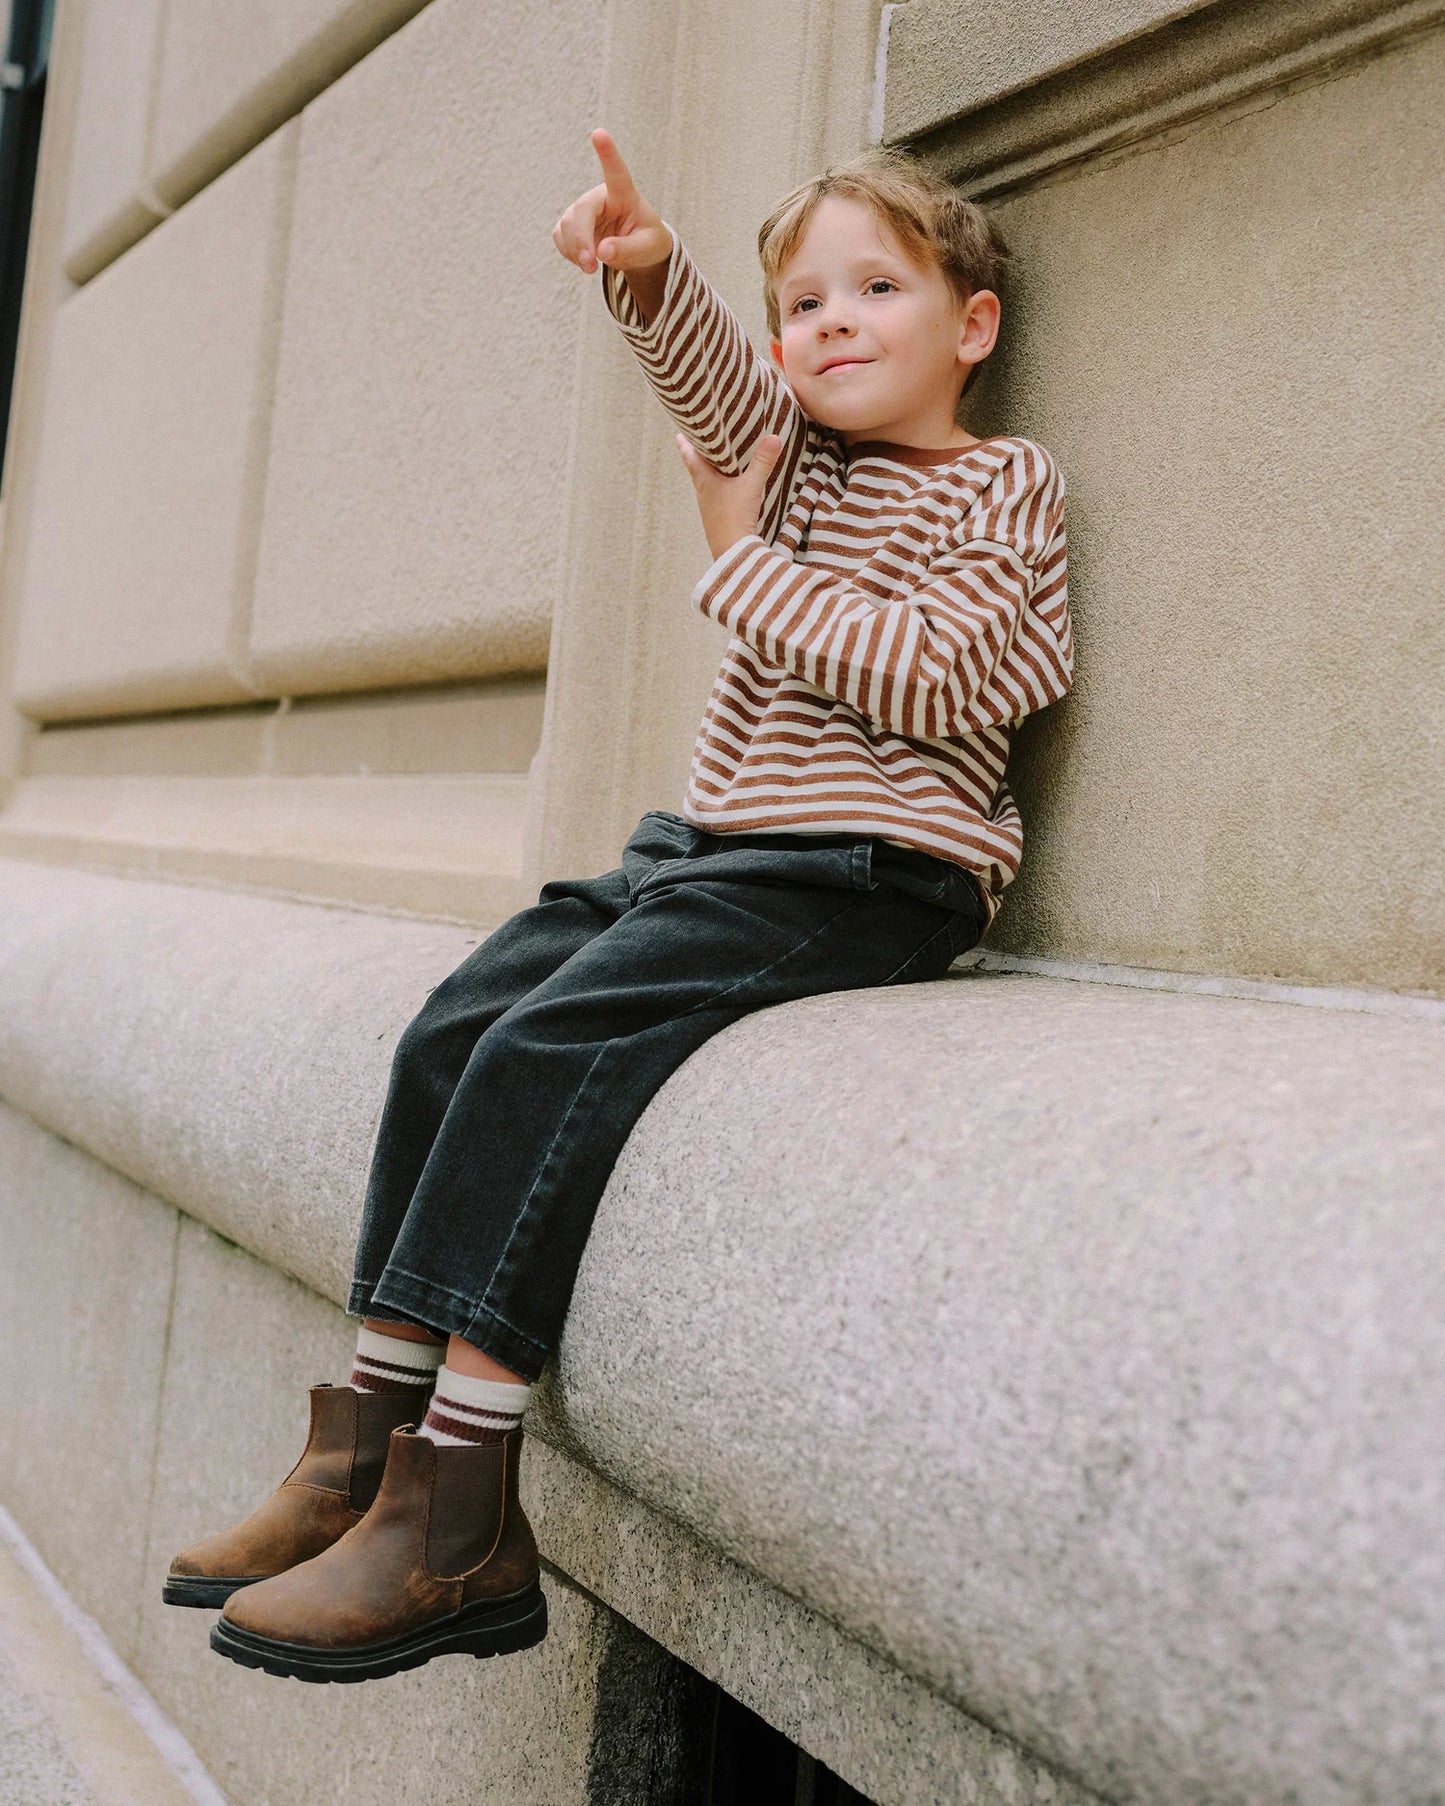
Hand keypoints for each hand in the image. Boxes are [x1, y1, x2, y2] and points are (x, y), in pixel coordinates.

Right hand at [553, 130, 671, 312]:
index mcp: (624, 194)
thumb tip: (601, 251)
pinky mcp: (570, 224)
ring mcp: (582, 209)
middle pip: (581, 211)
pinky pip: (560, 237)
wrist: (637, 249)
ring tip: (592, 267)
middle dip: (581, 241)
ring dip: (576, 251)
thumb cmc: (647, 242)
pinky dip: (569, 253)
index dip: (607, 153)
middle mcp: (600, 197)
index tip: (599, 133)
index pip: (616, 172)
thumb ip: (628, 250)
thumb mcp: (647, 249)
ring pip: (567, 226)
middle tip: (590, 267)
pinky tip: (584, 260)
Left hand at [676, 433, 783, 559]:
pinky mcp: (718, 520)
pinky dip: (721, 489)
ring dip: (711, 473)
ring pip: (707, 484)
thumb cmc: (735, 516)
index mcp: (704, 481)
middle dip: (699, 456)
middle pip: (697, 469)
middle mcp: (703, 493)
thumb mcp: (751, 485)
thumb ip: (763, 462)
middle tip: (700, 442)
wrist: (733, 552)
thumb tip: (774, 437)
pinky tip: (730, 489)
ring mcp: (709, 508)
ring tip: (717, 463)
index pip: (690, 457)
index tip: (679, 434)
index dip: (685, 444)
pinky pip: (717, 498)